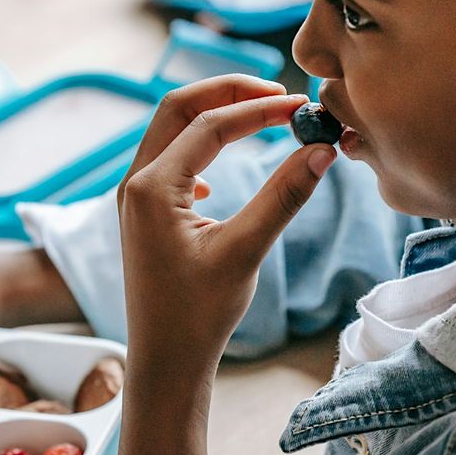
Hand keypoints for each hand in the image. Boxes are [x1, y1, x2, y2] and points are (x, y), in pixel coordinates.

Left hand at [114, 75, 336, 454]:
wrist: (163, 362)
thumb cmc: (198, 315)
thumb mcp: (245, 251)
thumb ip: (283, 196)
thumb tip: (321, 148)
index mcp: (152, 187)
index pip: (209, 123)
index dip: (258, 108)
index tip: (301, 106)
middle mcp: (135, 183)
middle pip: (178, 107)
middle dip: (228, 92)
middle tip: (278, 93)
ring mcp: (134, 197)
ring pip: (171, 130)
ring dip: (214, 115)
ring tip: (262, 116)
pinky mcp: (143, 213)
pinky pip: (168, 158)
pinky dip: (199, 146)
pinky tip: (219, 177)